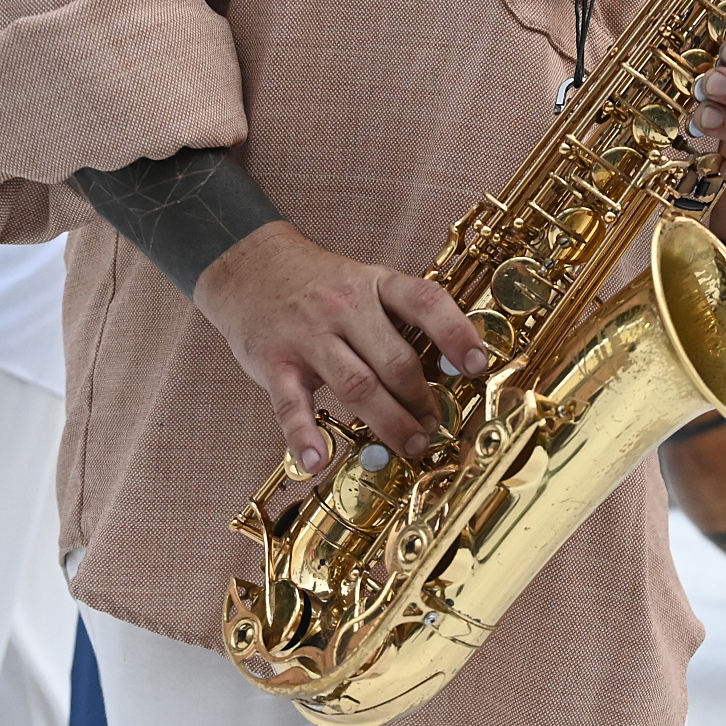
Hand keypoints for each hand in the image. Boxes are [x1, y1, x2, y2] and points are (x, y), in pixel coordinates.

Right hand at [191, 221, 487, 473]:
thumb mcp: (365, 283)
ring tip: (409, 445)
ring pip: (356, 385)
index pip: (425, 302)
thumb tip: (449, 366)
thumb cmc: (319, 284)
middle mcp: (344, 307)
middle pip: (395, 359)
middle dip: (422, 400)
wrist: (249, 265)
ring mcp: (307, 336)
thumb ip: (398, 320)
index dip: (456, 333)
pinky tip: (319, 459)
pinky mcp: (273, 363)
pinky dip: (304, 435)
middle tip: (435, 427)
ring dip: (389, 422)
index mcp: (376, 284)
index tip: (477, 365)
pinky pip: (290, 405)